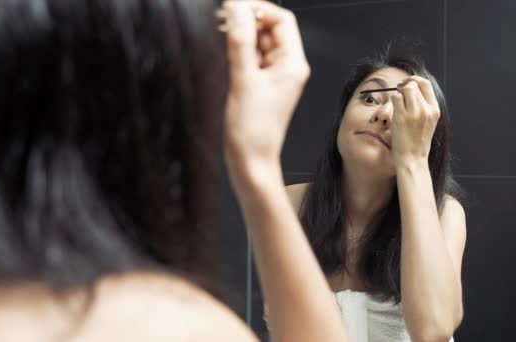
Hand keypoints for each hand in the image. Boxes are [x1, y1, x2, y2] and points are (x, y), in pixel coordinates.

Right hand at [222, 0, 309, 172]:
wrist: (251, 162)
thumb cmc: (252, 130)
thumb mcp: (243, 79)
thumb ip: (239, 40)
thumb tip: (236, 8)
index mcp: (293, 64)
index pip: (282, 20)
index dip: (258, 9)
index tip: (233, 7)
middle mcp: (288, 68)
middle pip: (271, 30)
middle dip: (248, 21)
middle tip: (223, 20)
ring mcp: (275, 77)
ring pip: (259, 44)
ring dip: (242, 36)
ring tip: (223, 39)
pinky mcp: (262, 86)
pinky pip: (253, 59)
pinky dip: (240, 52)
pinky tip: (227, 55)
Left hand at [390, 75, 439, 166]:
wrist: (413, 159)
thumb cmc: (417, 142)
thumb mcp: (427, 123)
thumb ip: (423, 107)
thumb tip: (412, 90)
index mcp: (435, 110)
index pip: (426, 84)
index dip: (415, 80)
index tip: (407, 84)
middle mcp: (426, 109)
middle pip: (414, 84)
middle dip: (404, 85)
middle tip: (398, 90)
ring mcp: (414, 112)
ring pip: (405, 89)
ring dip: (398, 93)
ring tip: (397, 104)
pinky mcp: (402, 117)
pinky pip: (395, 98)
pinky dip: (392, 101)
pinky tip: (392, 110)